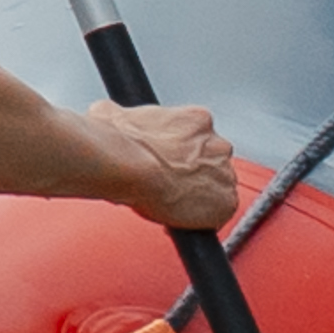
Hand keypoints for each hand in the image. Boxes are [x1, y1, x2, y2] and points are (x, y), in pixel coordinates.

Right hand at [109, 102, 242, 231]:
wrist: (123, 166)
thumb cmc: (117, 141)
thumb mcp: (110, 113)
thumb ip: (122, 115)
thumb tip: (108, 116)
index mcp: (197, 120)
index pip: (198, 137)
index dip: (179, 151)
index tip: (165, 160)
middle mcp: (217, 145)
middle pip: (212, 162)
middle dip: (192, 172)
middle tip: (165, 181)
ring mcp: (225, 175)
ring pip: (217, 188)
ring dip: (198, 195)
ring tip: (169, 202)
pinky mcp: (225, 203)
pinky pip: (219, 214)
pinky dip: (202, 219)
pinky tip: (179, 218)